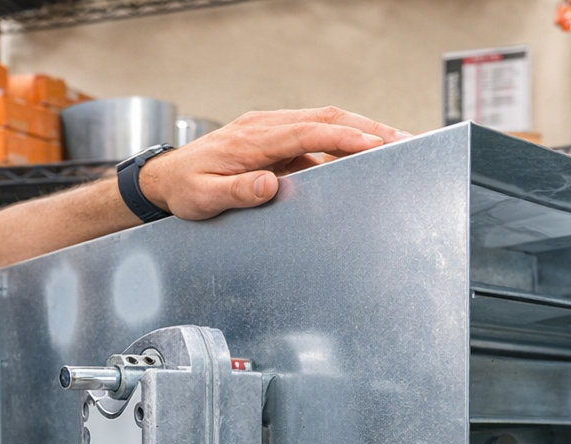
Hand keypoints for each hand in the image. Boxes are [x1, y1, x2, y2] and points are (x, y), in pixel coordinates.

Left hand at [138, 107, 410, 220]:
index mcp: (251, 139)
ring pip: (325, 123)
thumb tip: (269, 185)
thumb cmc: (185, 188)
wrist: (168, 178)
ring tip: (396, 144)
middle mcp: (265, 127)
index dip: (342, 139)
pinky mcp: (277, 142)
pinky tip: (364, 158)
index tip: (373, 145)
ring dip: (361, 132)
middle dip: (367, 128)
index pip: (307, 133)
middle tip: (403, 139)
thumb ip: (236, 193)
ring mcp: (272, 132)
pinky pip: (316, 138)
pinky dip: (344, 144)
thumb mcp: (203, 198)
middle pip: (325, 119)